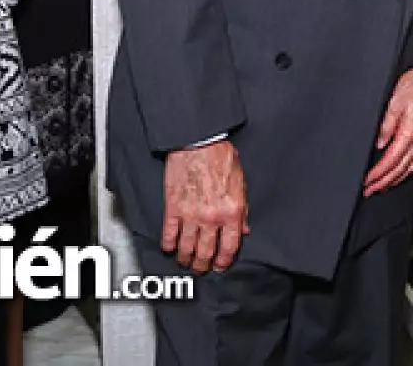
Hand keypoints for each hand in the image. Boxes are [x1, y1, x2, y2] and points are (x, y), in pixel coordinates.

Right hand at [161, 140, 247, 273]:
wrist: (199, 143)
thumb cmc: (221, 158)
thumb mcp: (241, 184)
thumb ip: (243, 210)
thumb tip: (244, 230)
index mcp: (231, 212)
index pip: (229, 247)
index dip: (224, 261)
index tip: (220, 266)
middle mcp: (211, 218)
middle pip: (206, 252)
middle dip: (203, 265)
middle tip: (202, 268)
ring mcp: (190, 215)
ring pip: (187, 248)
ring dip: (186, 259)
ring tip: (186, 262)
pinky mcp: (173, 208)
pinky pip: (169, 234)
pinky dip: (168, 244)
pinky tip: (170, 248)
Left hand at [363, 63, 412, 196]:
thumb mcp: (395, 101)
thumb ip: (386, 124)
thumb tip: (378, 143)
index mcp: (409, 133)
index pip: (390, 162)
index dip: (377, 175)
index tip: (366, 182)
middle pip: (400, 170)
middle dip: (383, 183)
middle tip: (370, 190)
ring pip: (409, 168)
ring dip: (394, 180)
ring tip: (382, 186)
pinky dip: (406, 171)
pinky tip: (401, 171)